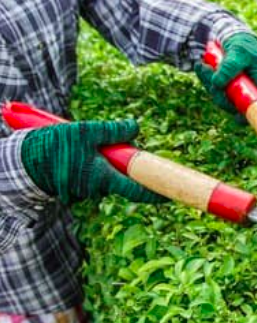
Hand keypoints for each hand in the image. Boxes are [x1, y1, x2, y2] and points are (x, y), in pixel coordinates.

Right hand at [21, 119, 164, 204]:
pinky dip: (90, 164)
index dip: (155, 193)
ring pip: (103, 174)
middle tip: (119, 144)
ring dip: (104, 161)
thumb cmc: (53, 148)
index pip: (137, 190)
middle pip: (120, 178)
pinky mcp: (73, 187)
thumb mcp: (85, 133)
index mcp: (104, 178)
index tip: (169, 195)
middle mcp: (96, 189)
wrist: (20, 162)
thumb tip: (135, 127)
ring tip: (86, 143)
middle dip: (123, 164)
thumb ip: (113, 131)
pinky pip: (89, 174)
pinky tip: (76, 151)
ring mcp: (84, 190)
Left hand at [195, 33, 256, 122]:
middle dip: (220, 94)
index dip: (248, 114)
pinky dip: (205, 79)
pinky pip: (213, 91)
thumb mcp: (239, 51)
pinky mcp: (224, 91)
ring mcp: (236, 94)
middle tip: (211, 76)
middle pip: (236, 108)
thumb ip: (230, 66)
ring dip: (209, 83)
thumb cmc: (243, 45)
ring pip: (221, 99)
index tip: (236, 113)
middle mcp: (250, 94)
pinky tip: (201, 66)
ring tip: (203, 65)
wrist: (234, 39)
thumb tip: (217, 83)